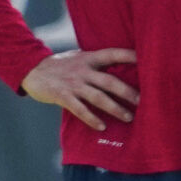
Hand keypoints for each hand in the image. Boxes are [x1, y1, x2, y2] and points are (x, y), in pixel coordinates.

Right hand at [21, 48, 137, 131]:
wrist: (30, 70)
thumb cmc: (59, 65)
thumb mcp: (77, 57)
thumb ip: (95, 62)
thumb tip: (120, 68)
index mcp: (88, 58)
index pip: (113, 54)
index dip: (131, 56)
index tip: (149, 61)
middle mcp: (82, 70)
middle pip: (109, 81)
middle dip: (127, 92)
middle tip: (143, 102)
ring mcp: (72, 84)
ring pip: (97, 97)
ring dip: (114, 108)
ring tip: (128, 117)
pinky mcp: (62, 96)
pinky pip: (80, 109)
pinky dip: (91, 118)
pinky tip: (102, 127)